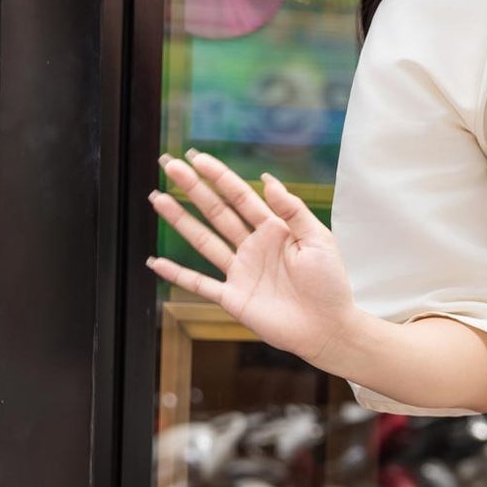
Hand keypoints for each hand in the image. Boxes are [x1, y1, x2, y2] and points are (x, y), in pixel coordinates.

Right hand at [148, 149, 357, 364]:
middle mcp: (253, 247)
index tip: (197, 157)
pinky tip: (156, 262)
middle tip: (169, 165)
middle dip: (192, 188)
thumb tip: (267, 179)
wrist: (328, 328)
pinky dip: (177, 274)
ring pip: (203, 240)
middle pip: (216, 211)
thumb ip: (293, 210)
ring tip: (157, 198)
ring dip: (180, 220)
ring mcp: (240, 272)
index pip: (240, 196)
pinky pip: (200, 284)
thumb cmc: (330, 285)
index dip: (218, 176)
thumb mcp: (319, 240)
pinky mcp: (233, 298)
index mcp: (274, 230)